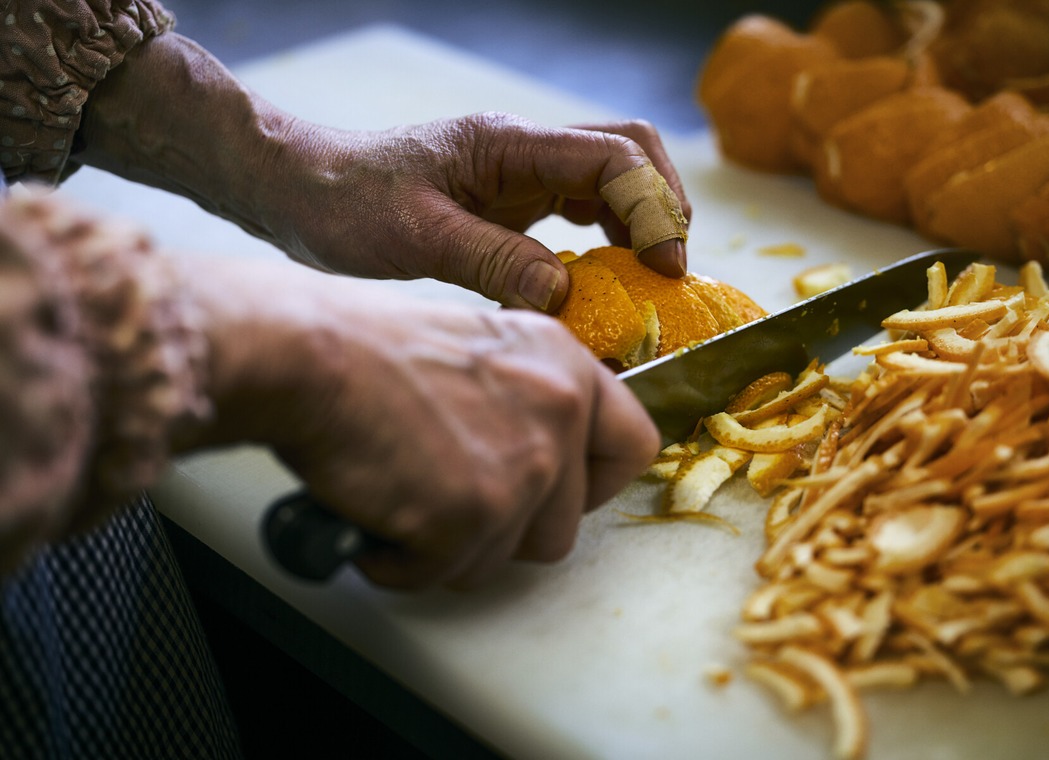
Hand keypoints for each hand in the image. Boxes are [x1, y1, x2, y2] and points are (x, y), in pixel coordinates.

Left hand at [76, 34, 688, 310]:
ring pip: (607, 177)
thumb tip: (563, 293)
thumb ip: (492, 261)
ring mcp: (516, 172)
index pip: (612, 156)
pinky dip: (603, 235)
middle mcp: (522, 150)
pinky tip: (598, 275)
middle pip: (625, 151)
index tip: (664, 266)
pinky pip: (576, 206)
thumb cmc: (342, 204)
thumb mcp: (415, 237)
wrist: (296, 189)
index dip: (652, 206)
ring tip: (646, 275)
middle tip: (668, 268)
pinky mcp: (506, 199)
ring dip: (636, 220)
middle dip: (660, 202)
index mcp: (508, 145)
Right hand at [182, 258, 660, 589]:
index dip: (594, 483)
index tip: (560, 493)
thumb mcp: (479, 346)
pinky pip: (446, 574)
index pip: (634, 446)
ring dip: (452, 548)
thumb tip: (539, 453)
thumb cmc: (367, 348)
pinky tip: (378, 516)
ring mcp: (522, 468)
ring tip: (405, 502)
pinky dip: (405, 562)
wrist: (308, 357)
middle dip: (504, 530)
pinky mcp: (473, 516)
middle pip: (563, 526)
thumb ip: (526, 396)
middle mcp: (558, 414)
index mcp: (562, 364)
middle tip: (451, 501)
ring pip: (504, 559)